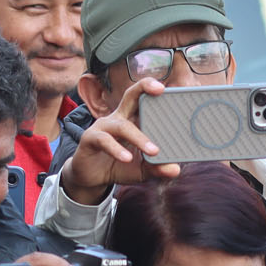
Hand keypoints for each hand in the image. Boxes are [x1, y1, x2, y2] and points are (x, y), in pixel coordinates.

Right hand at [60, 78, 180, 204]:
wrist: (92, 178)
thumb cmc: (119, 167)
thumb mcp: (142, 169)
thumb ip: (157, 168)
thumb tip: (175, 170)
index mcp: (133, 120)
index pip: (144, 100)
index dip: (155, 91)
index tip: (170, 88)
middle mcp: (118, 118)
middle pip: (131, 95)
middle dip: (144, 87)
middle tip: (160, 89)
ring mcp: (103, 126)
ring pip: (123, 126)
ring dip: (139, 138)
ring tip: (153, 151)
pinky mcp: (90, 138)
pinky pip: (105, 140)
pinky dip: (117, 149)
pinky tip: (127, 158)